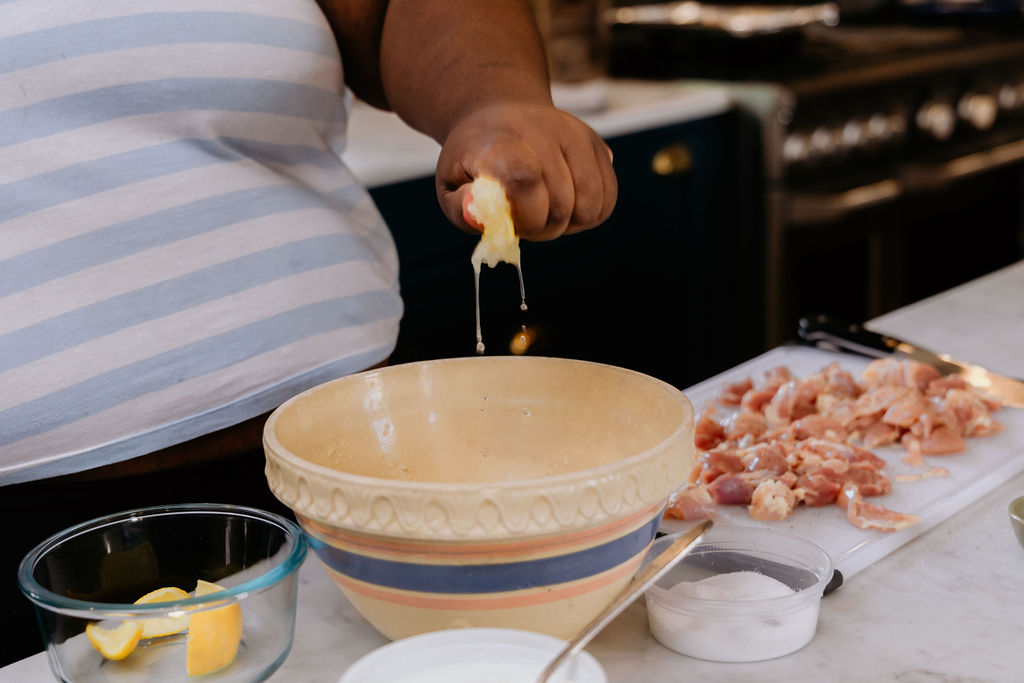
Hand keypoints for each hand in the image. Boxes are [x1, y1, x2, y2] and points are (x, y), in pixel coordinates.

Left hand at [435, 103, 616, 240]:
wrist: (499, 113)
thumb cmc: (475, 159)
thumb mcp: (450, 183)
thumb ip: (461, 209)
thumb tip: (484, 220)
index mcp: (497, 138)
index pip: (523, 174)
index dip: (523, 210)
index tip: (508, 218)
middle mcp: (541, 128)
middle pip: (560, 203)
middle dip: (540, 227)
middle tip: (521, 218)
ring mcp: (575, 134)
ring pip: (589, 206)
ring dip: (567, 224)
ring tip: (543, 210)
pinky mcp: (597, 144)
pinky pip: (608, 200)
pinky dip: (588, 216)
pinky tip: (566, 205)